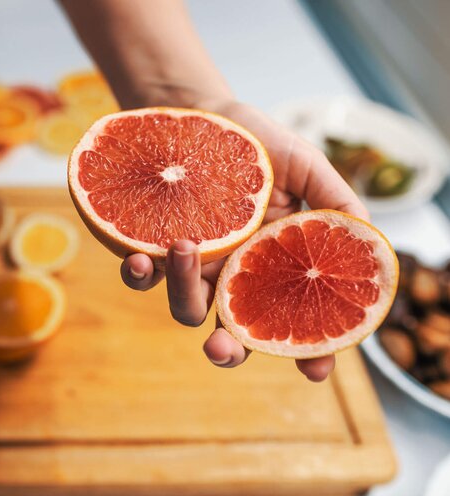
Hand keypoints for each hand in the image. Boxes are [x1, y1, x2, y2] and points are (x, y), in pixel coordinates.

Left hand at [120, 100, 368, 381]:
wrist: (206, 116)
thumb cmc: (260, 145)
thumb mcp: (308, 167)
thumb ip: (336, 203)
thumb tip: (366, 240)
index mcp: (273, 268)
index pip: (293, 322)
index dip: (306, 353)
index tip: (313, 369)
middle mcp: (233, 277)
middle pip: (232, 331)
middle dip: (226, 349)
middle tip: (218, 346)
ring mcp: (194, 267)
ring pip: (186, 307)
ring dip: (183, 291)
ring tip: (184, 249)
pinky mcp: (153, 249)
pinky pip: (142, 277)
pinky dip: (139, 274)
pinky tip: (140, 255)